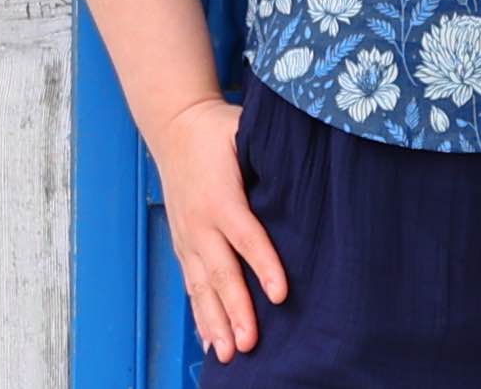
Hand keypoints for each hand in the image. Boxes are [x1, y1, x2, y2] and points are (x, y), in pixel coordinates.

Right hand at [150, 92, 288, 363]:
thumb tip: (305, 158)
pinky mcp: (182, 244)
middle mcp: (200, 223)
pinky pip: (190, 285)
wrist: (175, 126)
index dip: (265, 266)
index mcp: (221, 196)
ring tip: (229, 354)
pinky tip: (210, 339)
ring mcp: (187, 236)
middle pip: (221, 272)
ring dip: (215, 322)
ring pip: (201, 287)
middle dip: (236, 310)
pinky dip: (199, 314)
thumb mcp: (244, 128)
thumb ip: (270, 147)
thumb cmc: (218, 129)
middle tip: (251, 343)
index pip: (247, 237)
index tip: (281, 294)